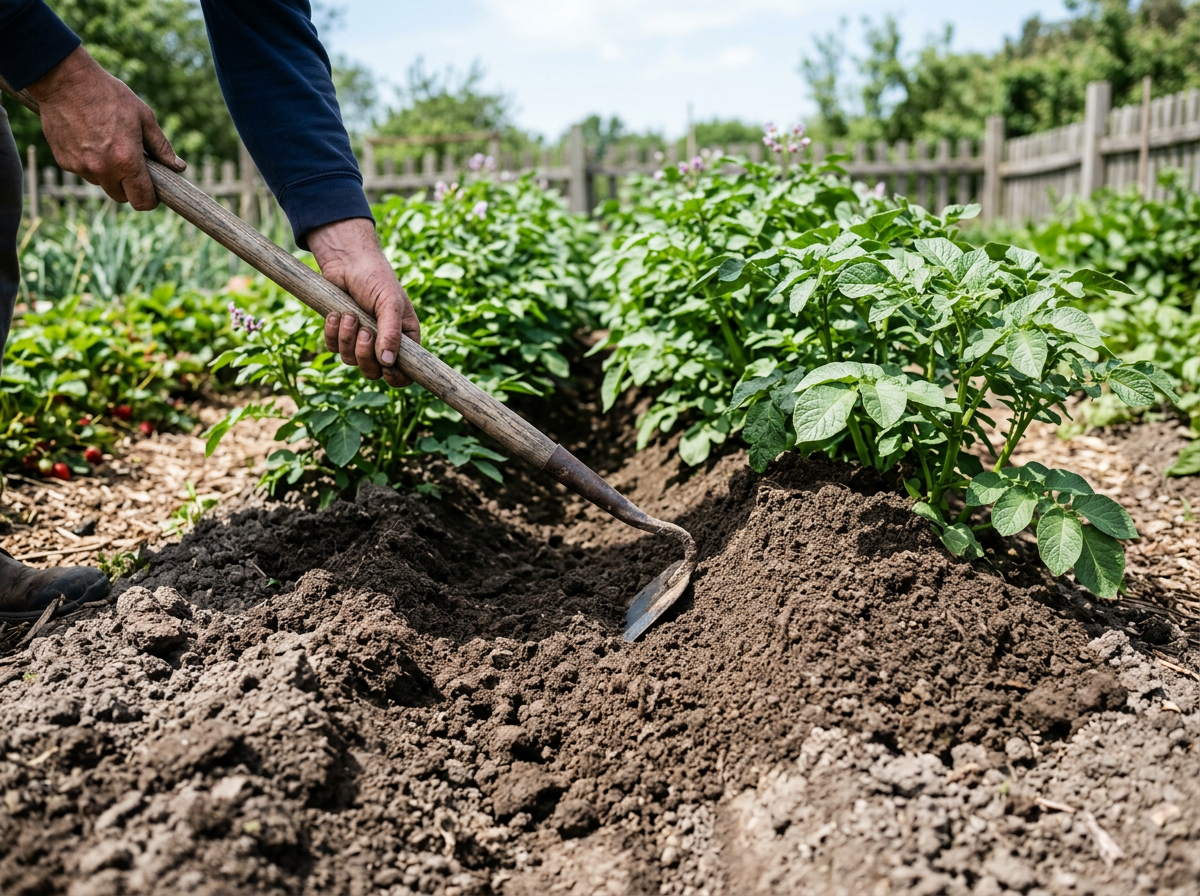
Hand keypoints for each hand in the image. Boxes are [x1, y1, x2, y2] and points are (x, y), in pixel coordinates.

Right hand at [27, 46, 185, 209]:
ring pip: (102, 184)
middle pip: (122, 197)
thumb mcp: (144, 117)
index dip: (150, 199)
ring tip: (108, 145)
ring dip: (108, 174)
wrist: (64, 79)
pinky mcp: (64, 161)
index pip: (142, 201)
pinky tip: (89, 139)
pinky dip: (89, 163)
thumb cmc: (109, 95)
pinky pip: (83, 171)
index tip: (153, 190)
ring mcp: (81, 167)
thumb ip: (161, 147)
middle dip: (130, 186)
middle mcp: (102, 169)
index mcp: (126, 161)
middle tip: (132, 164)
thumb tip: (178, 168)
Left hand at [309, 218, 421, 387]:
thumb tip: (388, 363)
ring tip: (349, 315)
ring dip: (347, 339)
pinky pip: (333, 348)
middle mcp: (384, 343)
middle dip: (365, 355)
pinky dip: (332, 333)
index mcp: (404, 338)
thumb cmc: (375, 278)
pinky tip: (335, 314)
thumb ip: (391, 333)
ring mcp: (361, 340)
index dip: (396, 377)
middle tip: (364, 332)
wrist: (346, 260)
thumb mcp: (389, 303)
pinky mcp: (340, 334)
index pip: (405, 372)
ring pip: (351, 361)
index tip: (386, 368)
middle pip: (374, 372)